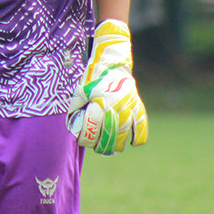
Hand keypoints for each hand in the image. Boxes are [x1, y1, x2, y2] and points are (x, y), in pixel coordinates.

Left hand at [67, 19, 148, 154]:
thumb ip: (75, 108)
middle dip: (99, 146)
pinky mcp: (139, 109)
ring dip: (115, 146)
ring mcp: (129, 109)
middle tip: (96, 146)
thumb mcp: (80, 91)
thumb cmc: (93, 79)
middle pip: (108, 137)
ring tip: (109, 148)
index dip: (85, 139)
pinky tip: (130, 142)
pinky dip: (137, 139)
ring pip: (123, 137)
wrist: (112, 65)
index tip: (82, 140)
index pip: (92, 128)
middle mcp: (115, 107)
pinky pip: (142, 130)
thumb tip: (72, 126)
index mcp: (99, 102)